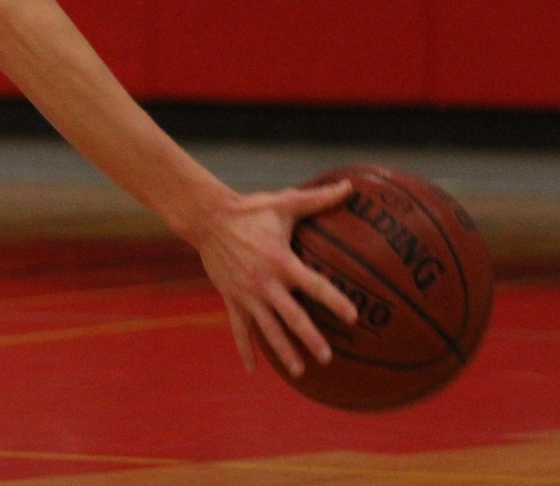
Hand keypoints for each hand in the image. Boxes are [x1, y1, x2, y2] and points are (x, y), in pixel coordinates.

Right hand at [190, 180, 357, 378]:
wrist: (207, 218)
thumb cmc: (250, 209)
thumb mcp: (284, 203)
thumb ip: (318, 199)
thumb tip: (350, 187)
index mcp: (281, 261)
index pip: (314, 285)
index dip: (335, 301)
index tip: (353, 317)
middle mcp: (264, 282)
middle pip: (291, 316)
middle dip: (309, 338)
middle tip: (327, 357)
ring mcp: (246, 293)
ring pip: (267, 328)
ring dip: (283, 351)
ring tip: (300, 372)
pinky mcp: (231, 298)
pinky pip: (239, 329)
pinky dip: (245, 349)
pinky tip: (253, 370)